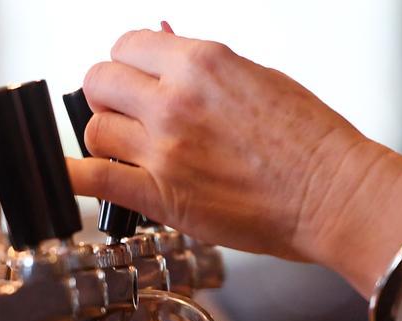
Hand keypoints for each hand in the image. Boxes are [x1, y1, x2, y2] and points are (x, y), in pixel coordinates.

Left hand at [69, 30, 401, 294]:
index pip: (127, 46)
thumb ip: (202, 68)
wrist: (333, 193)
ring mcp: (164, 149)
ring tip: (130, 152)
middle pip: (100, 82)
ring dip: (107, 138)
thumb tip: (164, 43)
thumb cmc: (310, 142)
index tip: (137, 79)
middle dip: (110, 96)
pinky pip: (91, 178)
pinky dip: (72, 175)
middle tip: (128, 114)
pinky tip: (68, 175)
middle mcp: (175, 100)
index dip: (129, 64)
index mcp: (201, 62)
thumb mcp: (258, 79)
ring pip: (95, 130)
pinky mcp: (160, 196)